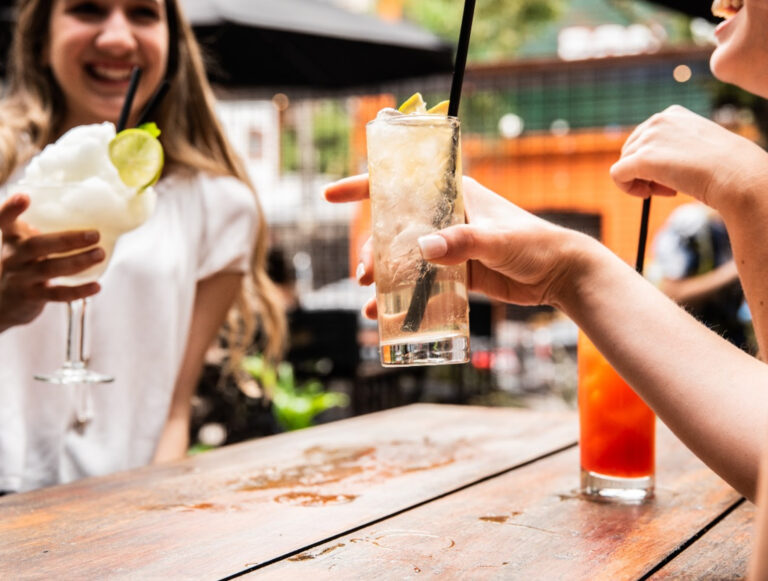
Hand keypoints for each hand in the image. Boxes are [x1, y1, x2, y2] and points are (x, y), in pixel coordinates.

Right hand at [0, 194, 103, 332]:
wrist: (3, 303)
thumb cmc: (23, 266)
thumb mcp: (24, 246)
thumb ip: (45, 233)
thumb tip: (91, 219)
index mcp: (12, 239)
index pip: (4, 221)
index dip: (11, 210)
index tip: (25, 197)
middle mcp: (12, 257)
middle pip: (37, 245)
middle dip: (68, 240)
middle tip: (95, 235)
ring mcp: (21, 278)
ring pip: (50, 268)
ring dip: (79, 261)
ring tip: (100, 254)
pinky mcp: (31, 297)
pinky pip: (57, 294)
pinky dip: (79, 290)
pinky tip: (97, 285)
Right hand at [324, 175, 583, 316]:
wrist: (560, 274)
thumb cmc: (535, 243)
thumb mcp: (498, 239)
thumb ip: (463, 242)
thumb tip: (423, 249)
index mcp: (451, 195)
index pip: (398, 185)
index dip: (361, 187)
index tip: (330, 196)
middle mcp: (443, 218)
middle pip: (392, 230)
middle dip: (372, 251)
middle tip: (365, 276)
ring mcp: (447, 246)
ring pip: (401, 259)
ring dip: (382, 278)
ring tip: (369, 301)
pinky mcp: (454, 273)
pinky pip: (418, 283)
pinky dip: (401, 297)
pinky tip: (385, 315)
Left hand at [610, 105, 767, 210]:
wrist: (736, 175)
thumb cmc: (725, 166)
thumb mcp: (697, 148)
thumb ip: (674, 149)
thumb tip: (653, 167)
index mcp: (672, 114)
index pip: (646, 138)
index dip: (653, 160)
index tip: (672, 174)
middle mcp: (658, 120)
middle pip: (631, 150)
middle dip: (645, 171)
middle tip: (667, 188)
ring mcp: (648, 138)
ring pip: (625, 164)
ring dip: (642, 181)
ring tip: (669, 190)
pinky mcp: (641, 158)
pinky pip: (617, 175)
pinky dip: (627, 188)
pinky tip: (647, 194)